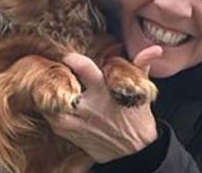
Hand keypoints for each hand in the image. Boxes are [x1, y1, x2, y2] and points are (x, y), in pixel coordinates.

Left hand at [45, 46, 162, 163]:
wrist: (136, 151)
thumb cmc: (137, 117)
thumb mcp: (141, 90)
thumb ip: (142, 65)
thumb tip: (154, 49)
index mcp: (104, 91)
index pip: (85, 70)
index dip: (73, 60)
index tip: (68, 57)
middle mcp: (89, 107)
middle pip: (62, 90)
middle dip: (55, 81)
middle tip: (51, 73)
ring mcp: (80, 123)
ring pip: (53, 109)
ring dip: (48, 98)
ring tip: (47, 89)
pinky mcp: (74, 136)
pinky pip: (53, 124)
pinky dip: (50, 114)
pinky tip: (52, 106)